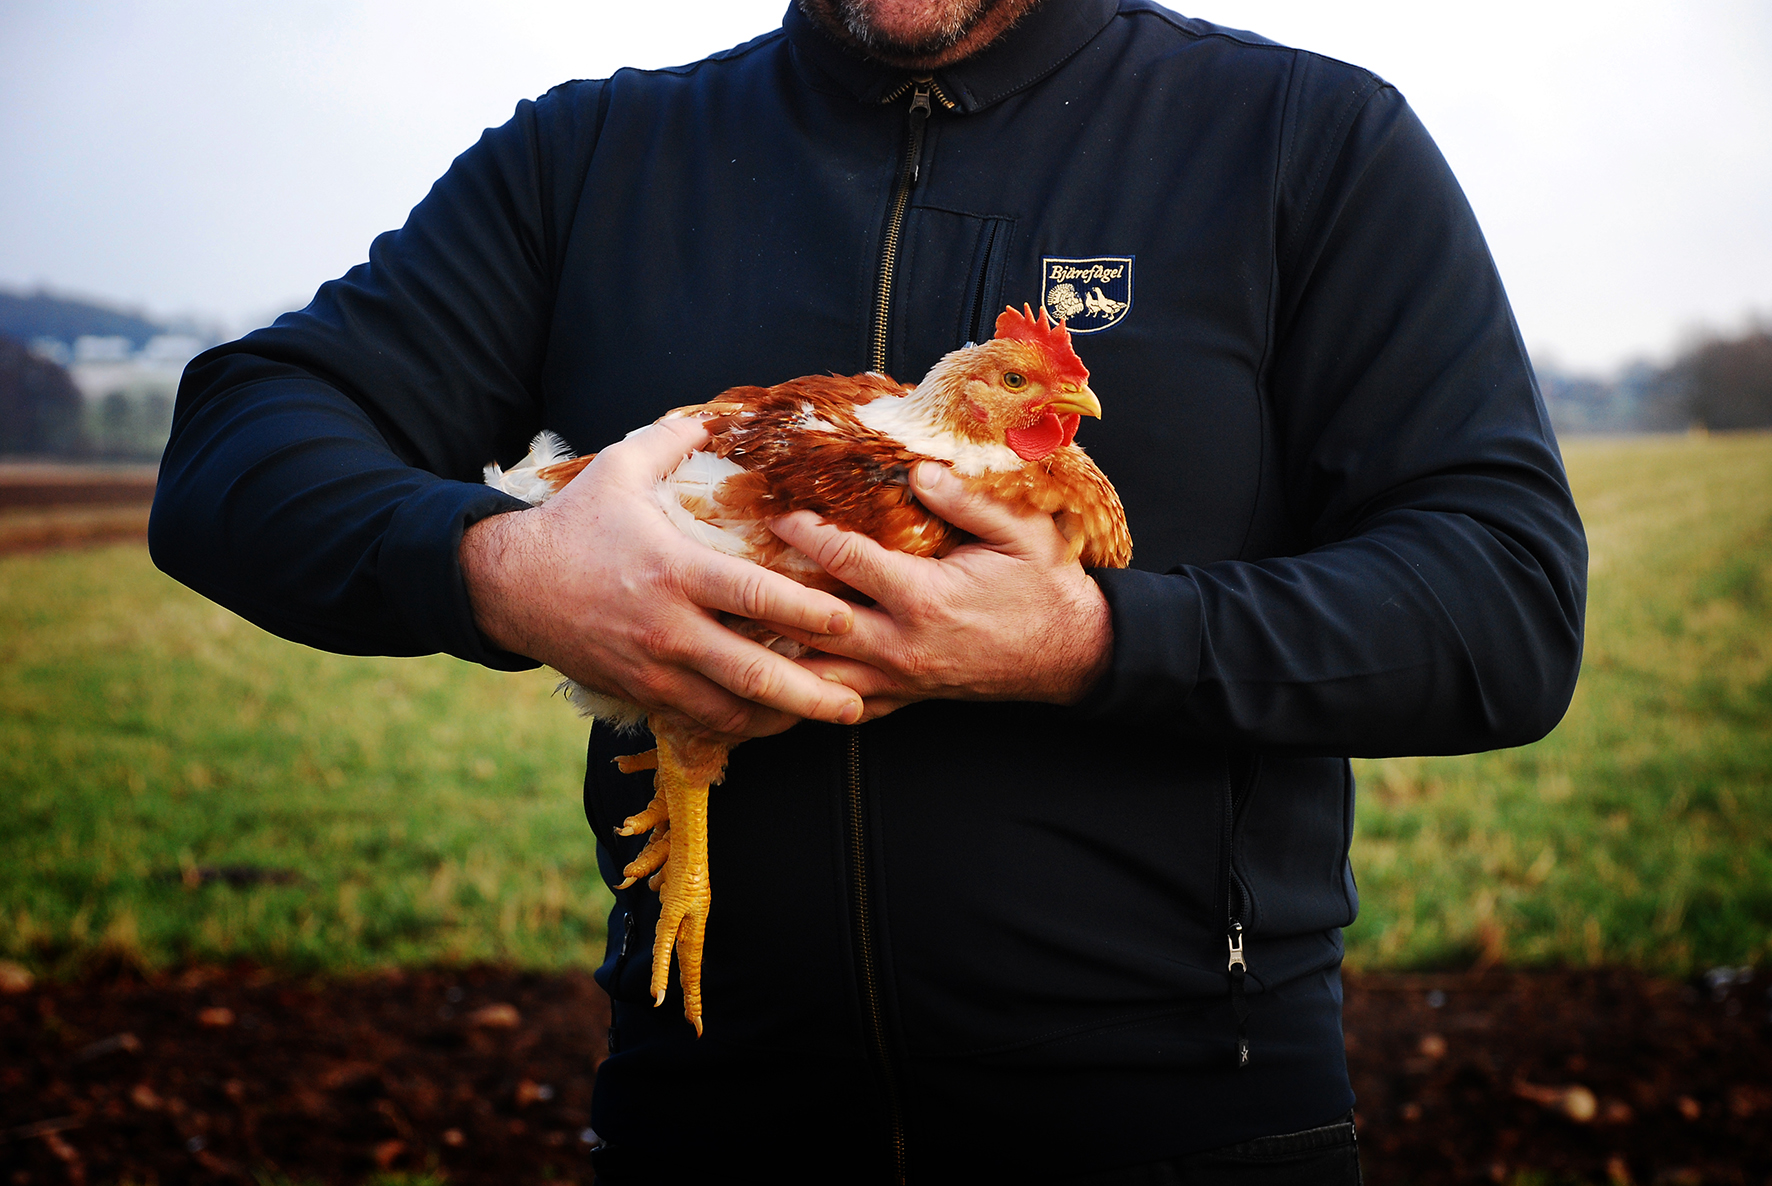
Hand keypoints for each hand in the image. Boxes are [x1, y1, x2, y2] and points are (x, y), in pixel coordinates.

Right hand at [459, 418, 862, 739]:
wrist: (507, 584)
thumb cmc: (572, 524)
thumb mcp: (618, 469)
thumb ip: (673, 440)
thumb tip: (718, 412)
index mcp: (674, 570)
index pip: (752, 596)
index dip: (805, 612)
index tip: (848, 618)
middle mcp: (667, 628)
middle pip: (750, 672)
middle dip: (809, 694)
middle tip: (858, 703)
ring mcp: (653, 668)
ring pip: (729, 710)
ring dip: (781, 719)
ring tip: (827, 716)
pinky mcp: (640, 692)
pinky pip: (699, 719)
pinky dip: (740, 725)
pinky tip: (772, 720)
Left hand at [767, 461, 1112, 719]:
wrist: (1071, 654)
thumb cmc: (1045, 588)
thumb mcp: (1022, 532)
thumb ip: (968, 499)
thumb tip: (917, 469)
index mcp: (925, 599)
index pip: (846, 560)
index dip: (804, 532)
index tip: (774, 509)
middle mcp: (902, 646)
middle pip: (812, 622)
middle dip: (768, 591)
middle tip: (730, 564)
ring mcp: (898, 679)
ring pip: (815, 674)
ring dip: (774, 649)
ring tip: (733, 622)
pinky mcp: (901, 698)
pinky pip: (838, 702)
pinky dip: (800, 690)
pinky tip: (770, 669)